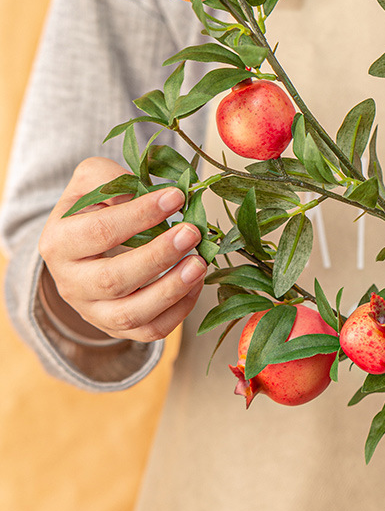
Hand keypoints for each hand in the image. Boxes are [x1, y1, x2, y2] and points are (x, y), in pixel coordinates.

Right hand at [38, 156, 207, 343]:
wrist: (81, 248)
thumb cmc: (92, 210)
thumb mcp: (90, 182)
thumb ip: (113, 179)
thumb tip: (152, 194)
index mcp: (58, 243)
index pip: (99, 231)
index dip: (139, 215)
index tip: (176, 197)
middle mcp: (70, 283)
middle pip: (113, 279)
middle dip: (158, 257)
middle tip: (191, 233)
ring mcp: (93, 311)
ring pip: (131, 313)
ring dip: (171, 290)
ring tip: (199, 264)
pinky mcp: (116, 328)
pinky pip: (150, 330)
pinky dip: (178, 311)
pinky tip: (195, 283)